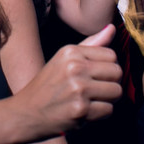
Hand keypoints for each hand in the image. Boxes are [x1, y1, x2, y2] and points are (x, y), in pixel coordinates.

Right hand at [12, 24, 121, 138]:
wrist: (26, 112)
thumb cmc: (48, 85)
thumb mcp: (64, 59)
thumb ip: (90, 44)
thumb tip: (112, 28)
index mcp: (71, 51)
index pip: (111, 55)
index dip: (107, 68)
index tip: (95, 76)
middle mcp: (75, 67)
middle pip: (117, 72)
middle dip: (111, 83)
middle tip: (96, 90)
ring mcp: (78, 89)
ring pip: (116, 92)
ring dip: (108, 100)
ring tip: (91, 100)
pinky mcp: (81, 110)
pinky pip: (109, 110)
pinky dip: (100, 114)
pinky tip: (86, 112)